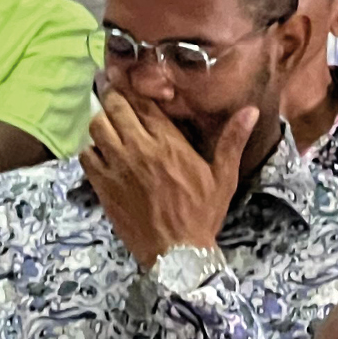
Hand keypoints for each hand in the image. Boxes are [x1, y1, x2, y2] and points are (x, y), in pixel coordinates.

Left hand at [80, 92, 255, 271]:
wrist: (176, 253)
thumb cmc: (201, 214)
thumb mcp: (224, 177)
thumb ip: (232, 140)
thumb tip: (251, 110)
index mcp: (168, 142)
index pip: (144, 101)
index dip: (136, 89)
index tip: (135, 84)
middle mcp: (139, 148)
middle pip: (116, 107)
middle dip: (115, 98)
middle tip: (117, 98)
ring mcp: (118, 167)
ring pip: (97, 127)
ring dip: (102, 121)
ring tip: (109, 125)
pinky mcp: (104, 186)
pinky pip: (86, 155)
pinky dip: (91, 149)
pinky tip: (101, 154)